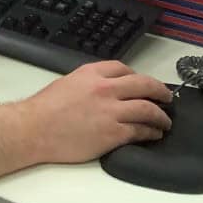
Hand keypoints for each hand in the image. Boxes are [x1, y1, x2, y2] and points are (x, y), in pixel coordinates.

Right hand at [20, 61, 173, 163]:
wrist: (34, 129)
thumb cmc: (45, 109)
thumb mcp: (68, 83)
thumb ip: (90, 83)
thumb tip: (105, 90)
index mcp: (92, 73)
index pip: (124, 69)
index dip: (138, 76)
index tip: (144, 84)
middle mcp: (105, 89)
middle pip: (144, 85)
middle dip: (160, 91)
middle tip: (167, 98)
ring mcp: (111, 111)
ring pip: (148, 109)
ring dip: (161, 115)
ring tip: (165, 121)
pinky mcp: (113, 134)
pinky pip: (141, 131)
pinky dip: (152, 132)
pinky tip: (154, 134)